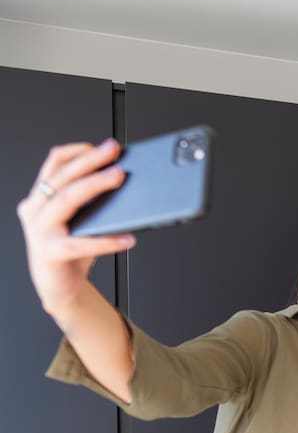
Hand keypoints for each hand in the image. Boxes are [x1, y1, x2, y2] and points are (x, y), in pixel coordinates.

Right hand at [17, 140, 133, 318]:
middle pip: (62, 177)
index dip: (79, 151)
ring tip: (118, 178)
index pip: (55, 163)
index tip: (104, 145)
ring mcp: (38, 231)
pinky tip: (127, 239)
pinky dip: (106, 240)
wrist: (60, 286)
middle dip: (90, 161)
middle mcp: (34, 210)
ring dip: (94, 185)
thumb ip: (92, 199)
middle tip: (115, 152)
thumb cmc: (73, 250)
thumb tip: (122, 177)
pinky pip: (80, 243)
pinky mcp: (49, 252)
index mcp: (40, 197)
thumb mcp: (82, 218)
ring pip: (66, 200)